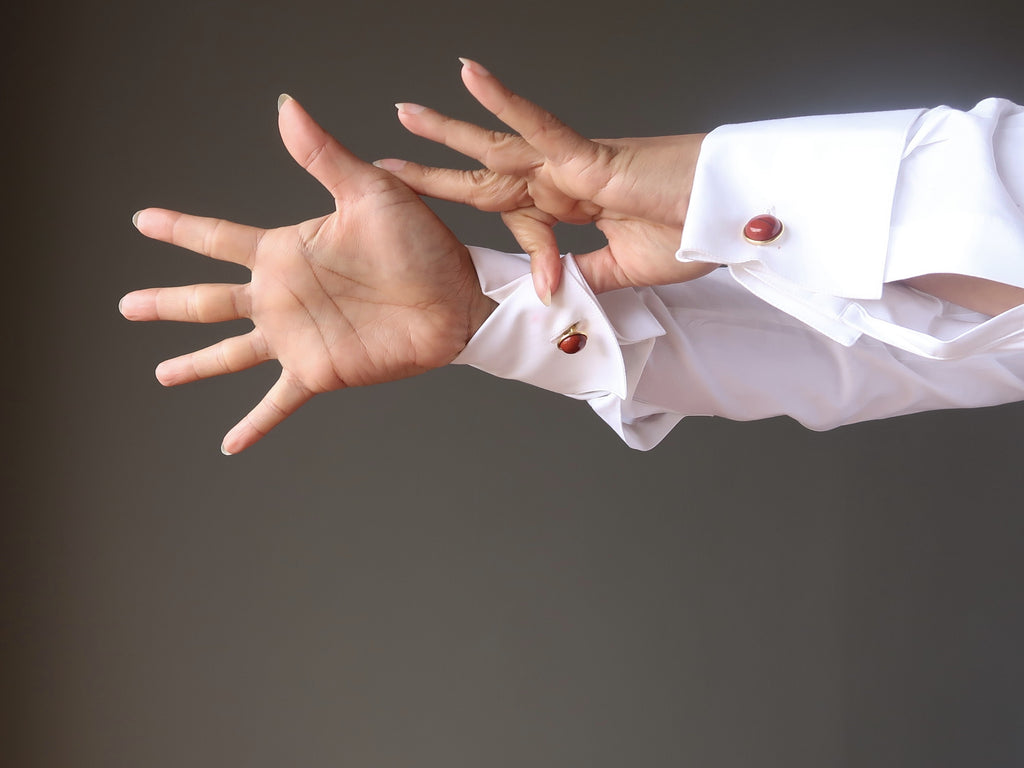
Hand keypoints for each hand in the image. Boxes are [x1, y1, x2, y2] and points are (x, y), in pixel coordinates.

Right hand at [121, 96, 494, 454]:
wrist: (459, 299)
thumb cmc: (423, 243)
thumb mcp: (370, 192)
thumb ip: (322, 157)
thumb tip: (285, 105)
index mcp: (287, 251)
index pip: (218, 239)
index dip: (180, 229)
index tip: (142, 220)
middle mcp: (282, 296)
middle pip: (208, 300)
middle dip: (166, 303)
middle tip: (126, 306)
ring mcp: (297, 337)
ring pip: (230, 353)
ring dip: (195, 364)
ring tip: (162, 374)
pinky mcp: (320, 372)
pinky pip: (277, 403)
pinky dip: (254, 425)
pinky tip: (229, 446)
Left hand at [376, 58, 715, 298]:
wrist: (731, 218)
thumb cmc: (691, 233)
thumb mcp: (622, 269)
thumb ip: (584, 275)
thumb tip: (553, 292)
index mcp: (569, 203)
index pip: (506, 206)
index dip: (468, 206)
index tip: (429, 215)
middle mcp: (562, 179)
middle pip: (487, 172)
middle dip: (437, 165)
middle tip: (391, 158)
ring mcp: (572, 165)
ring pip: (499, 144)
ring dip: (450, 129)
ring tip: (405, 114)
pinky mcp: (590, 156)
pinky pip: (540, 123)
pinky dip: (504, 101)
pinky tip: (469, 76)